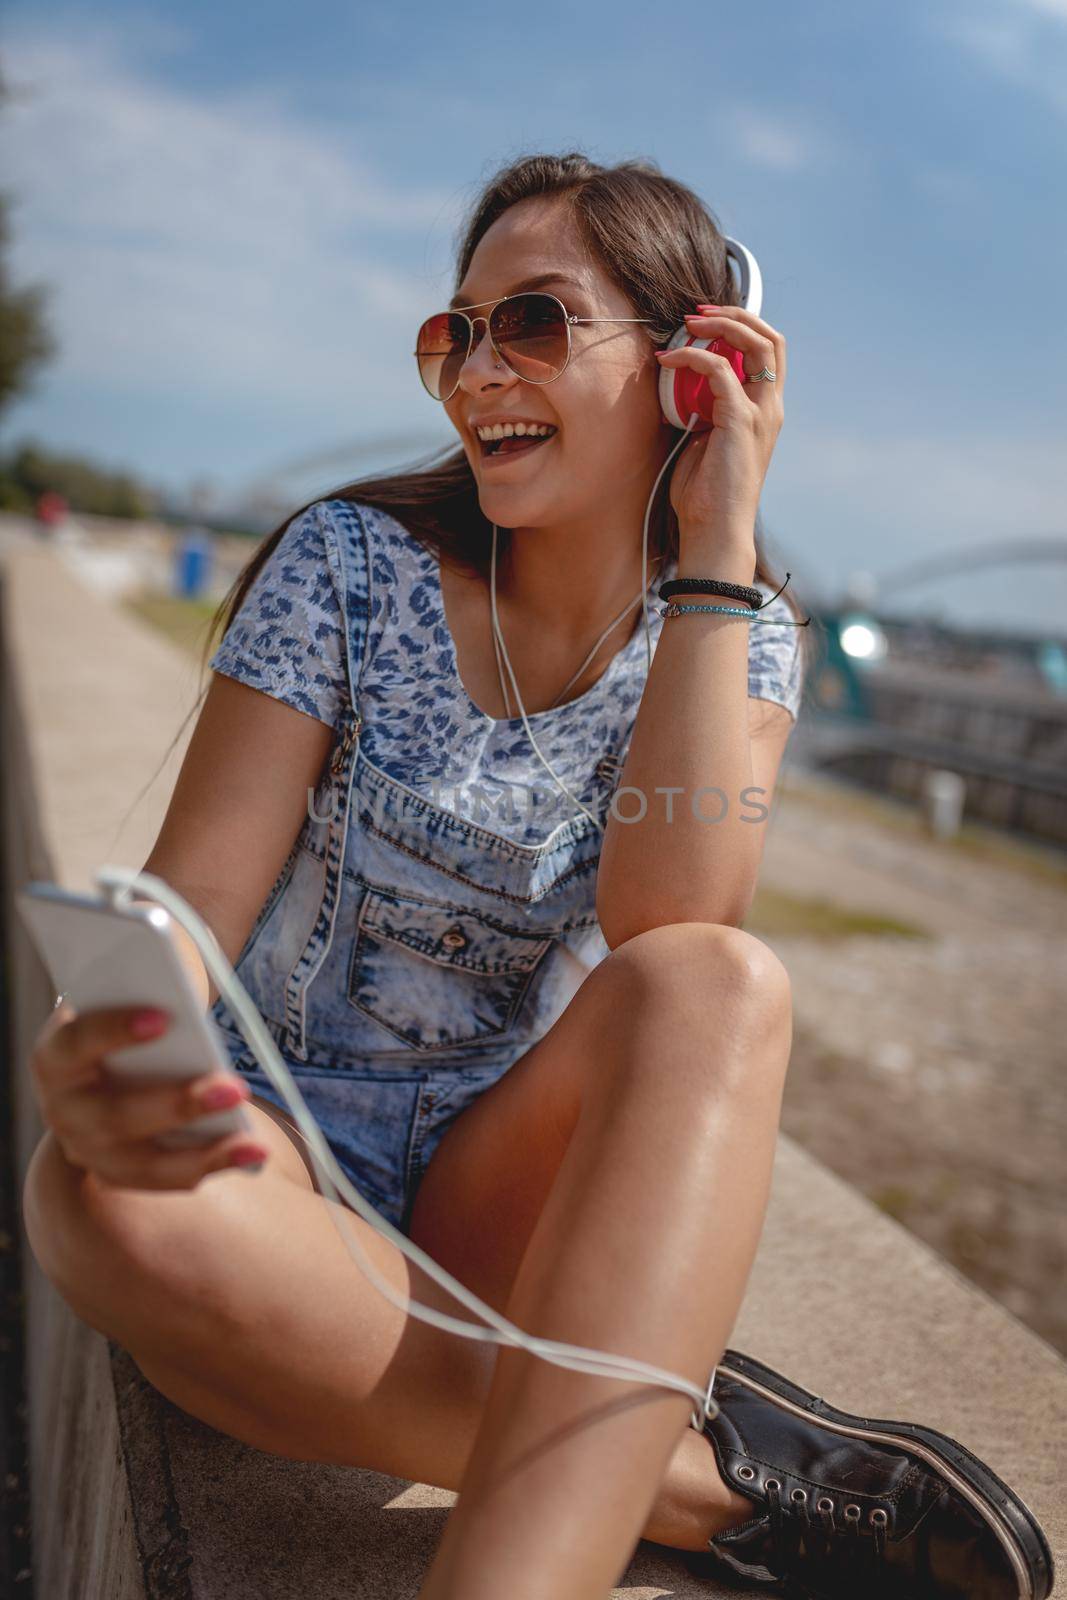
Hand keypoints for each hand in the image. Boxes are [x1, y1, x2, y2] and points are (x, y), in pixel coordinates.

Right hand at [31, 999, 268, 1189]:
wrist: (100, 1068)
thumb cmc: (123, 1016)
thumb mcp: (124, 993)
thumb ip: (144, 982)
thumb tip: (178, 975)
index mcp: (55, 1056)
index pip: (77, 1042)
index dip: (114, 1030)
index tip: (164, 1018)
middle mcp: (63, 1111)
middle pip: (115, 1116)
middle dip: (178, 1104)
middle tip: (235, 1087)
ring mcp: (88, 1150)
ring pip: (142, 1162)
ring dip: (202, 1152)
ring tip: (254, 1141)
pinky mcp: (120, 1173)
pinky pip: (166, 1179)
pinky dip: (212, 1165)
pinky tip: (254, 1153)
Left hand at [655, 305, 785, 546]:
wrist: (714, 530)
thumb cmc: (705, 494)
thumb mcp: (704, 441)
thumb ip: (702, 409)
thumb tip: (678, 384)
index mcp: (765, 411)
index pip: (768, 352)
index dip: (741, 326)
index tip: (703, 322)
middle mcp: (770, 407)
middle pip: (771, 338)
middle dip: (735, 314)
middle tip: (698, 312)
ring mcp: (760, 413)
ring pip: (756, 344)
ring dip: (720, 325)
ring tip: (687, 324)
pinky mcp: (741, 421)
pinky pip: (720, 370)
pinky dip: (694, 358)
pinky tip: (669, 361)